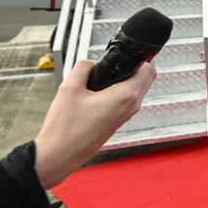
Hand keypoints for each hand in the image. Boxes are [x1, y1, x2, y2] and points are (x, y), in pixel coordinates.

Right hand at [33, 59, 155, 188]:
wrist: (59, 155)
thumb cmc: (65, 128)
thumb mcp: (69, 87)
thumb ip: (83, 67)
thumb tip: (91, 62)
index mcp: (125, 96)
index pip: (148, 69)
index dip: (140, 57)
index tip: (128, 53)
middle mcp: (131, 107)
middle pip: (146, 78)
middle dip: (136, 66)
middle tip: (116, 61)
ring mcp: (126, 116)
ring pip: (137, 90)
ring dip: (128, 79)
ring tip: (107, 74)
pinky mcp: (118, 121)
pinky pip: (128, 100)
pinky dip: (121, 90)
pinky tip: (103, 89)